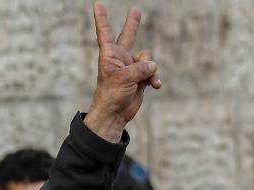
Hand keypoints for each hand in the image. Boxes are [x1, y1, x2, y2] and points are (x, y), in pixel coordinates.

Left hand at [85, 5, 161, 141]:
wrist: (115, 114)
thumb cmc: (112, 95)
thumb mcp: (125, 78)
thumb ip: (140, 68)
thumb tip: (152, 65)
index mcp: (110, 55)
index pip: (105, 33)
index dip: (102, 19)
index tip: (97, 4)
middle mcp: (120, 58)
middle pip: (128, 36)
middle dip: (133, 24)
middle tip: (136, 10)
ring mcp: (131, 68)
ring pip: (147, 58)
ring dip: (150, 68)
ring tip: (148, 79)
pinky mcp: (140, 78)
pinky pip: (152, 71)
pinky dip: (155, 78)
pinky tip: (156, 85)